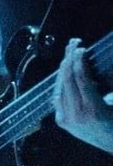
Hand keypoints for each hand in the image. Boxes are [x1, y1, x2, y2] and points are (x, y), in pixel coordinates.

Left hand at [53, 38, 112, 153]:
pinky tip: (65, 71)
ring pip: (60, 86)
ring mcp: (67, 119)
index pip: (81, 78)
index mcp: (94, 111)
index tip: (80, 48)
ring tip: (69, 54)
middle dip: (69, 59)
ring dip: (64, 68)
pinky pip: (58, 95)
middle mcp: (77, 115)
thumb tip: (101, 64)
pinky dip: (61, 82)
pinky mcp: (61, 121)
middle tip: (73, 45)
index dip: (79, 61)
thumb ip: (108, 83)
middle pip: (68, 79)